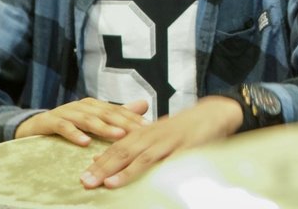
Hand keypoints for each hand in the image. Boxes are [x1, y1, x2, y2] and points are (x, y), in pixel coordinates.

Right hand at [15, 98, 149, 144]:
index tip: (149, 127)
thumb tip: (144, 104)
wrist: (34, 125)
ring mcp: (66, 112)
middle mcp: (82, 106)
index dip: (133, 118)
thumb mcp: (93, 120)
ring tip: (118, 135)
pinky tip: (85, 142)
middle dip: (124, 121)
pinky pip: (64, 127)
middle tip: (140, 131)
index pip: (118, 111)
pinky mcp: (51, 121)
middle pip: (106, 113)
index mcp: (94, 105)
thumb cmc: (68, 124)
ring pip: (88, 119)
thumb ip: (118, 113)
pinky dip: (75, 134)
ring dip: (104, 127)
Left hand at [81, 96, 241, 188]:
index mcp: (144, 131)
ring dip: (125, 171)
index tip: (84, 173)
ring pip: (143, 157)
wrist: (212, 114)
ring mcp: (169, 142)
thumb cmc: (182, 127)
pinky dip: (158, 170)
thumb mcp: (156, 131)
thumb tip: (107, 156)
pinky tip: (149, 180)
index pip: (117, 146)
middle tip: (86, 182)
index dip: (100, 160)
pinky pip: (171, 161)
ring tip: (108, 183)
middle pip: (124, 152)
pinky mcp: (186, 148)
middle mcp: (153, 135)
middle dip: (104, 168)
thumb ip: (135, 143)